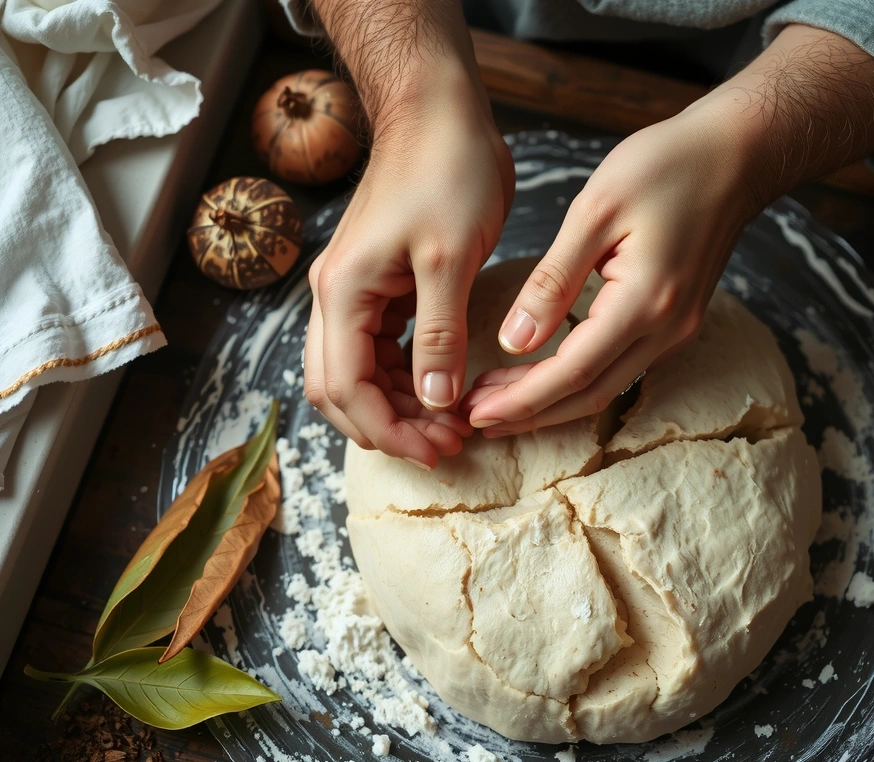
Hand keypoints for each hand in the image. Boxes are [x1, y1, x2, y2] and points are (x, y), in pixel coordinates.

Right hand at [304, 81, 514, 467]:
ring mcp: (355, 290)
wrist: (440, 112)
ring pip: (358, 372)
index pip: (346, 388)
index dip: (390, 430)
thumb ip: (439, 336)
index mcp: (343, 293)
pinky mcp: (380, 284)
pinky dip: (405, 376)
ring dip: (397, 405)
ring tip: (449, 424)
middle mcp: (336, 297)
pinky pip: (380, 347)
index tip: (439, 450)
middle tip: (445, 445)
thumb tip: (436, 402)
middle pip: (339, 389)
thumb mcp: (450, 260)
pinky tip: (441, 387)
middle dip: (388, 425)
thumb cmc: (445, 171)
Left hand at [460, 102, 748, 435]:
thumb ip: (553, 282)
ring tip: (495, 402)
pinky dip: (576, 381)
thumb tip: (513, 341)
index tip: (475, 413)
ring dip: (550, 402)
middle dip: (529, 413)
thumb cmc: (666, 166)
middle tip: (475, 419)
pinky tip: (541, 376)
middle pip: (589, 395)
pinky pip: (620, 369)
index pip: (573, 372)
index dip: (521, 400)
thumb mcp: (595, 212)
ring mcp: (675, 331)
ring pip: (605, 389)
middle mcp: (665, 329)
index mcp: (644, 302)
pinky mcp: (674, 323)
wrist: (736, 154)